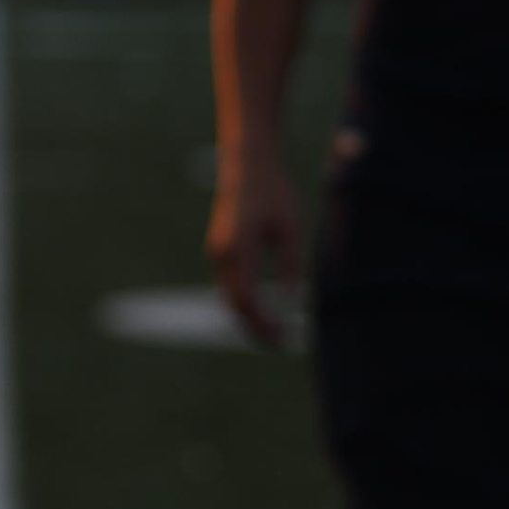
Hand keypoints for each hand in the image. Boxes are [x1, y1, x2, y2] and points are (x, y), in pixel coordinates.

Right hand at [208, 143, 302, 345]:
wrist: (248, 164)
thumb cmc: (274, 193)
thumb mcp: (291, 228)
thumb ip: (291, 266)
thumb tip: (290, 302)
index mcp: (239, 248)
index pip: (247, 299)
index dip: (263, 322)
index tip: (283, 335)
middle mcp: (221, 254)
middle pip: (234, 304)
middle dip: (254, 328)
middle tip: (279, 344)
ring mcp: (217, 252)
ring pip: (228, 296)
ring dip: (248, 318)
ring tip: (272, 333)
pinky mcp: (219, 249)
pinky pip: (228, 285)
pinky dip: (243, 302)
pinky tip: (261, 311)